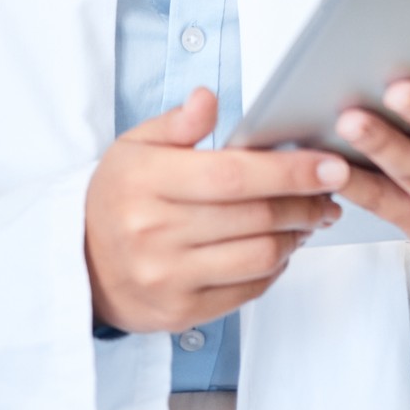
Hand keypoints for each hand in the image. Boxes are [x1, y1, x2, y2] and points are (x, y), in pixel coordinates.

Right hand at [84, 87, 348, 332]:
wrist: (79, 264)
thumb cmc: (118, 197)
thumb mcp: (135, 147)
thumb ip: (177, 123)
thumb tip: (208, 98)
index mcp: (146, 181)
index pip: (232, 175)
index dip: (289, 170)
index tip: (330, 164)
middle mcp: (154, 232)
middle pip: (255, 216)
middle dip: (306, 201)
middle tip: (330, 189)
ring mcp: (167, 277)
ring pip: (260, 255)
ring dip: (298, 234)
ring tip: (310, 216)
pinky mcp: (181, 312)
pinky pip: (249, 290)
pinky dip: (276, 266)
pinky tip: (280, 246)